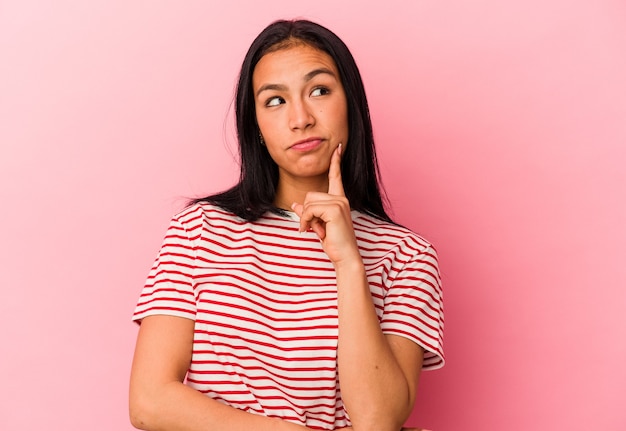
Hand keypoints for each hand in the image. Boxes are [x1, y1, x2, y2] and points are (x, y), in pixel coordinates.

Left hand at [291, 144, 360, 265]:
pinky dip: (307, 221)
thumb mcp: (317, 226)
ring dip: (307, 219)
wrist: (345, 257)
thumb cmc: (335, 243)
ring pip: (308, 203)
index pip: (336, 177)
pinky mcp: (335, 209)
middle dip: (307, 213)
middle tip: (315, 229)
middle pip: (310, 195)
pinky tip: (314, 231)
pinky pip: (310, 210)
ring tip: (317, 231)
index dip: (335, 162)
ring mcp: (339, 202)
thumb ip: (307, 213)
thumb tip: (295, 204)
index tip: (338, 147)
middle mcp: (341, 198)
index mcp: (340, 200)